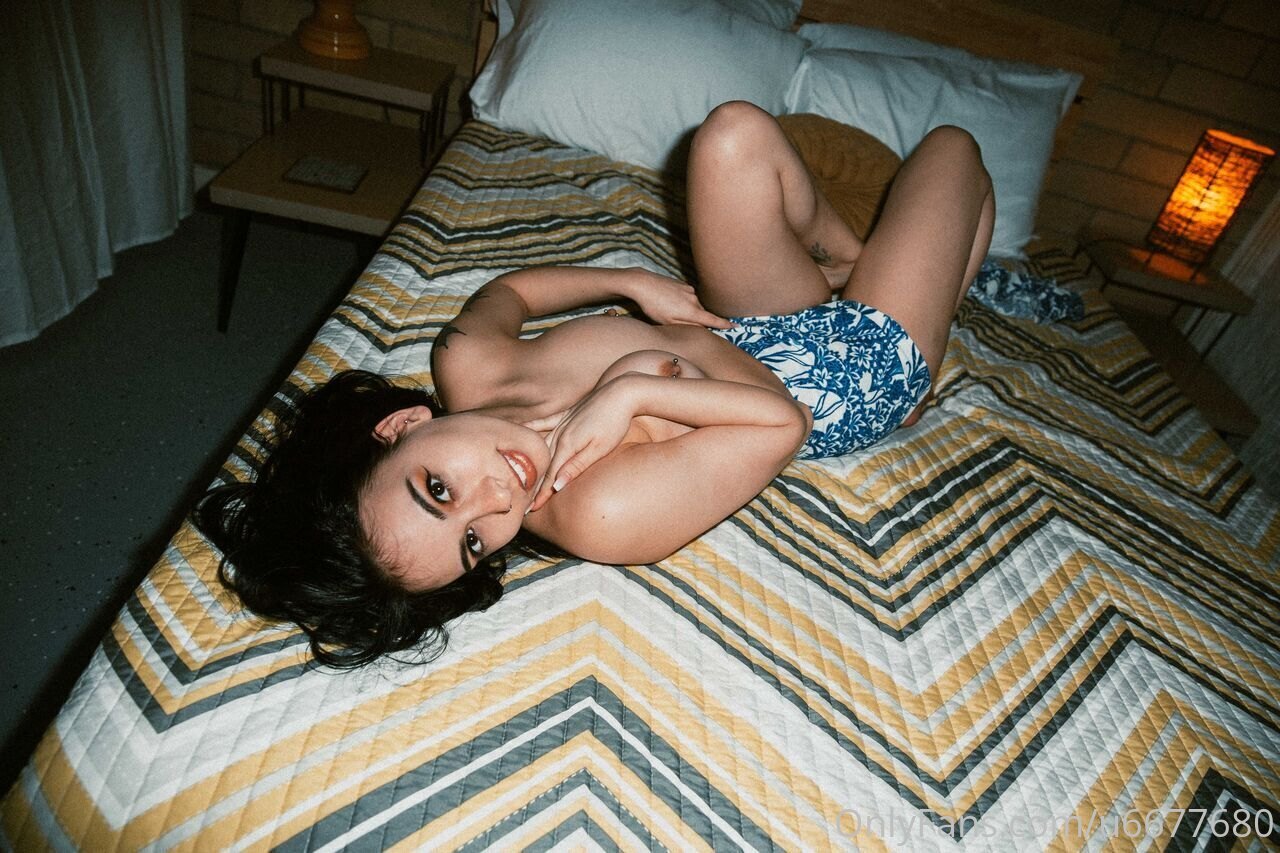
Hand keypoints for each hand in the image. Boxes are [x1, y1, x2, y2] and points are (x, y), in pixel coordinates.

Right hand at [522, 378, 638, 511]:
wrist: (622, 392)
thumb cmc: (614, 423)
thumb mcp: (599, 449)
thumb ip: (576, 467)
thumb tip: (557, 486)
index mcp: (567, 445)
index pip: (551, 475)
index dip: (541, 494)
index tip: (531, 510)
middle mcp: (560, 433)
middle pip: (542, 463)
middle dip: (532, 482)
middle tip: (521, 501)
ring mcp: (562, 422)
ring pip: (541, 445)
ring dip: (530, 461)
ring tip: (517, 473)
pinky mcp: (567, 414)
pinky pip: (543, 423)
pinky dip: (531, 427)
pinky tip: (521, 427)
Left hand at [627, 270, 734, 328]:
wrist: (643, 283)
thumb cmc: (653, 305)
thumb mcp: (668, 322)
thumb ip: (687, 326)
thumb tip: (701, 329)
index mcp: (692, 311)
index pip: (712, 320)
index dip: (724, 324)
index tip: (735, 326)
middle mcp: (694, 299)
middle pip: (701, 314)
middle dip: (695, 320)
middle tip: (677, 321)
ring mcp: (689, 290)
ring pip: (693, 305)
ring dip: (686, 310)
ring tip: (667, 309)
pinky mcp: (683, 284)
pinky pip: (687, 296)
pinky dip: (681, 301)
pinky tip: (667, 301)